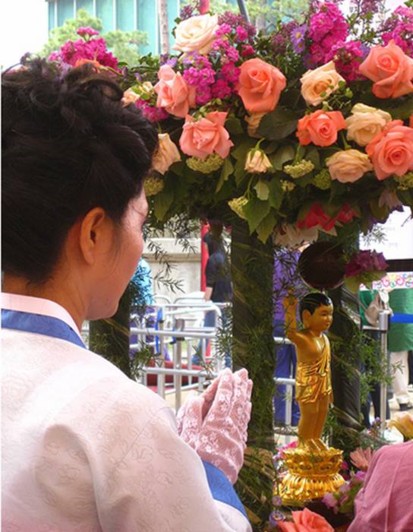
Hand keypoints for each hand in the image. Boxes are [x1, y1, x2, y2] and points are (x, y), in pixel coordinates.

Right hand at [177, 368, 252, 483]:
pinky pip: (244, 425)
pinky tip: (246, 408)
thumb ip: (192, 415)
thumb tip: (196, 398)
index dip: (226, 383)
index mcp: (216, 423)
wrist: (209, 489)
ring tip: (248, 385)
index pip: (224, 398)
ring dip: (245, 397)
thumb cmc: (194, 463)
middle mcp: (230, 429)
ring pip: (243, 413)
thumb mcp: (187, 438)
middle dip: (240, 385)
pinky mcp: (239, 450)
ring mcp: (237, 439)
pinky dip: (246, 413)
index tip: (227, 372)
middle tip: (243, 372)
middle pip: (237, 402)